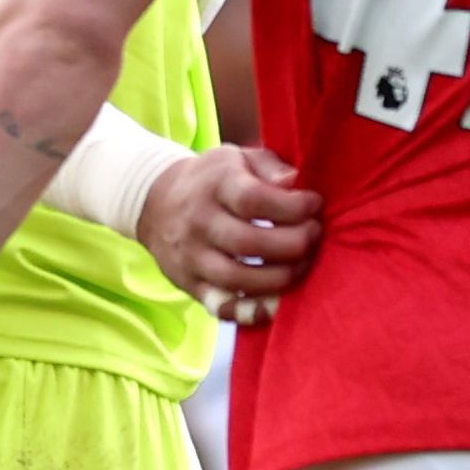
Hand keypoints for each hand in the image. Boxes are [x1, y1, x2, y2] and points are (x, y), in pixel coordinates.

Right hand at [137, 146, 321, 325]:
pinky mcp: (188, 283)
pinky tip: (274, 304)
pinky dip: (250, 310)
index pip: (254, 200)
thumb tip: (295, 182)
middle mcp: (198, 221)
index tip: (314, 205)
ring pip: (237, 278)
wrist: (155, 202)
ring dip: (280, 278)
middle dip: (294, 244)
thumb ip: (269, 167)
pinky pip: (221, 305)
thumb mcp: (237, 158)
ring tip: (301, 264)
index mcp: (214, 185)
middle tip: (313, 236)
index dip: (293, 207)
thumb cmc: (213, 180)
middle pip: (249, 243)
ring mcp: (191, 256)